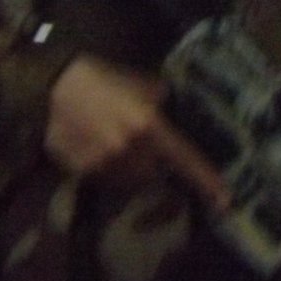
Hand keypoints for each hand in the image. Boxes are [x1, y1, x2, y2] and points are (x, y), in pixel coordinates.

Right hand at [45, 56, 227, 209]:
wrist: (55, 88)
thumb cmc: (106, 80)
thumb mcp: (145, 85)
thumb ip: (165, 104)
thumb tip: (180, 117)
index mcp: (149, 125)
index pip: (184, 158)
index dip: (205, 179)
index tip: (225, 200)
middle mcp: (129, 150)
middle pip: (156, 174)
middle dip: (157, 165)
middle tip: (148, 147)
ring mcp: (104, 164)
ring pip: (132, 181)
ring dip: (134, 170)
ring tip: (122, 145)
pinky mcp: (83, 172)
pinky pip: (108, 181)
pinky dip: (111, 170)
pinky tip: (102, 148)